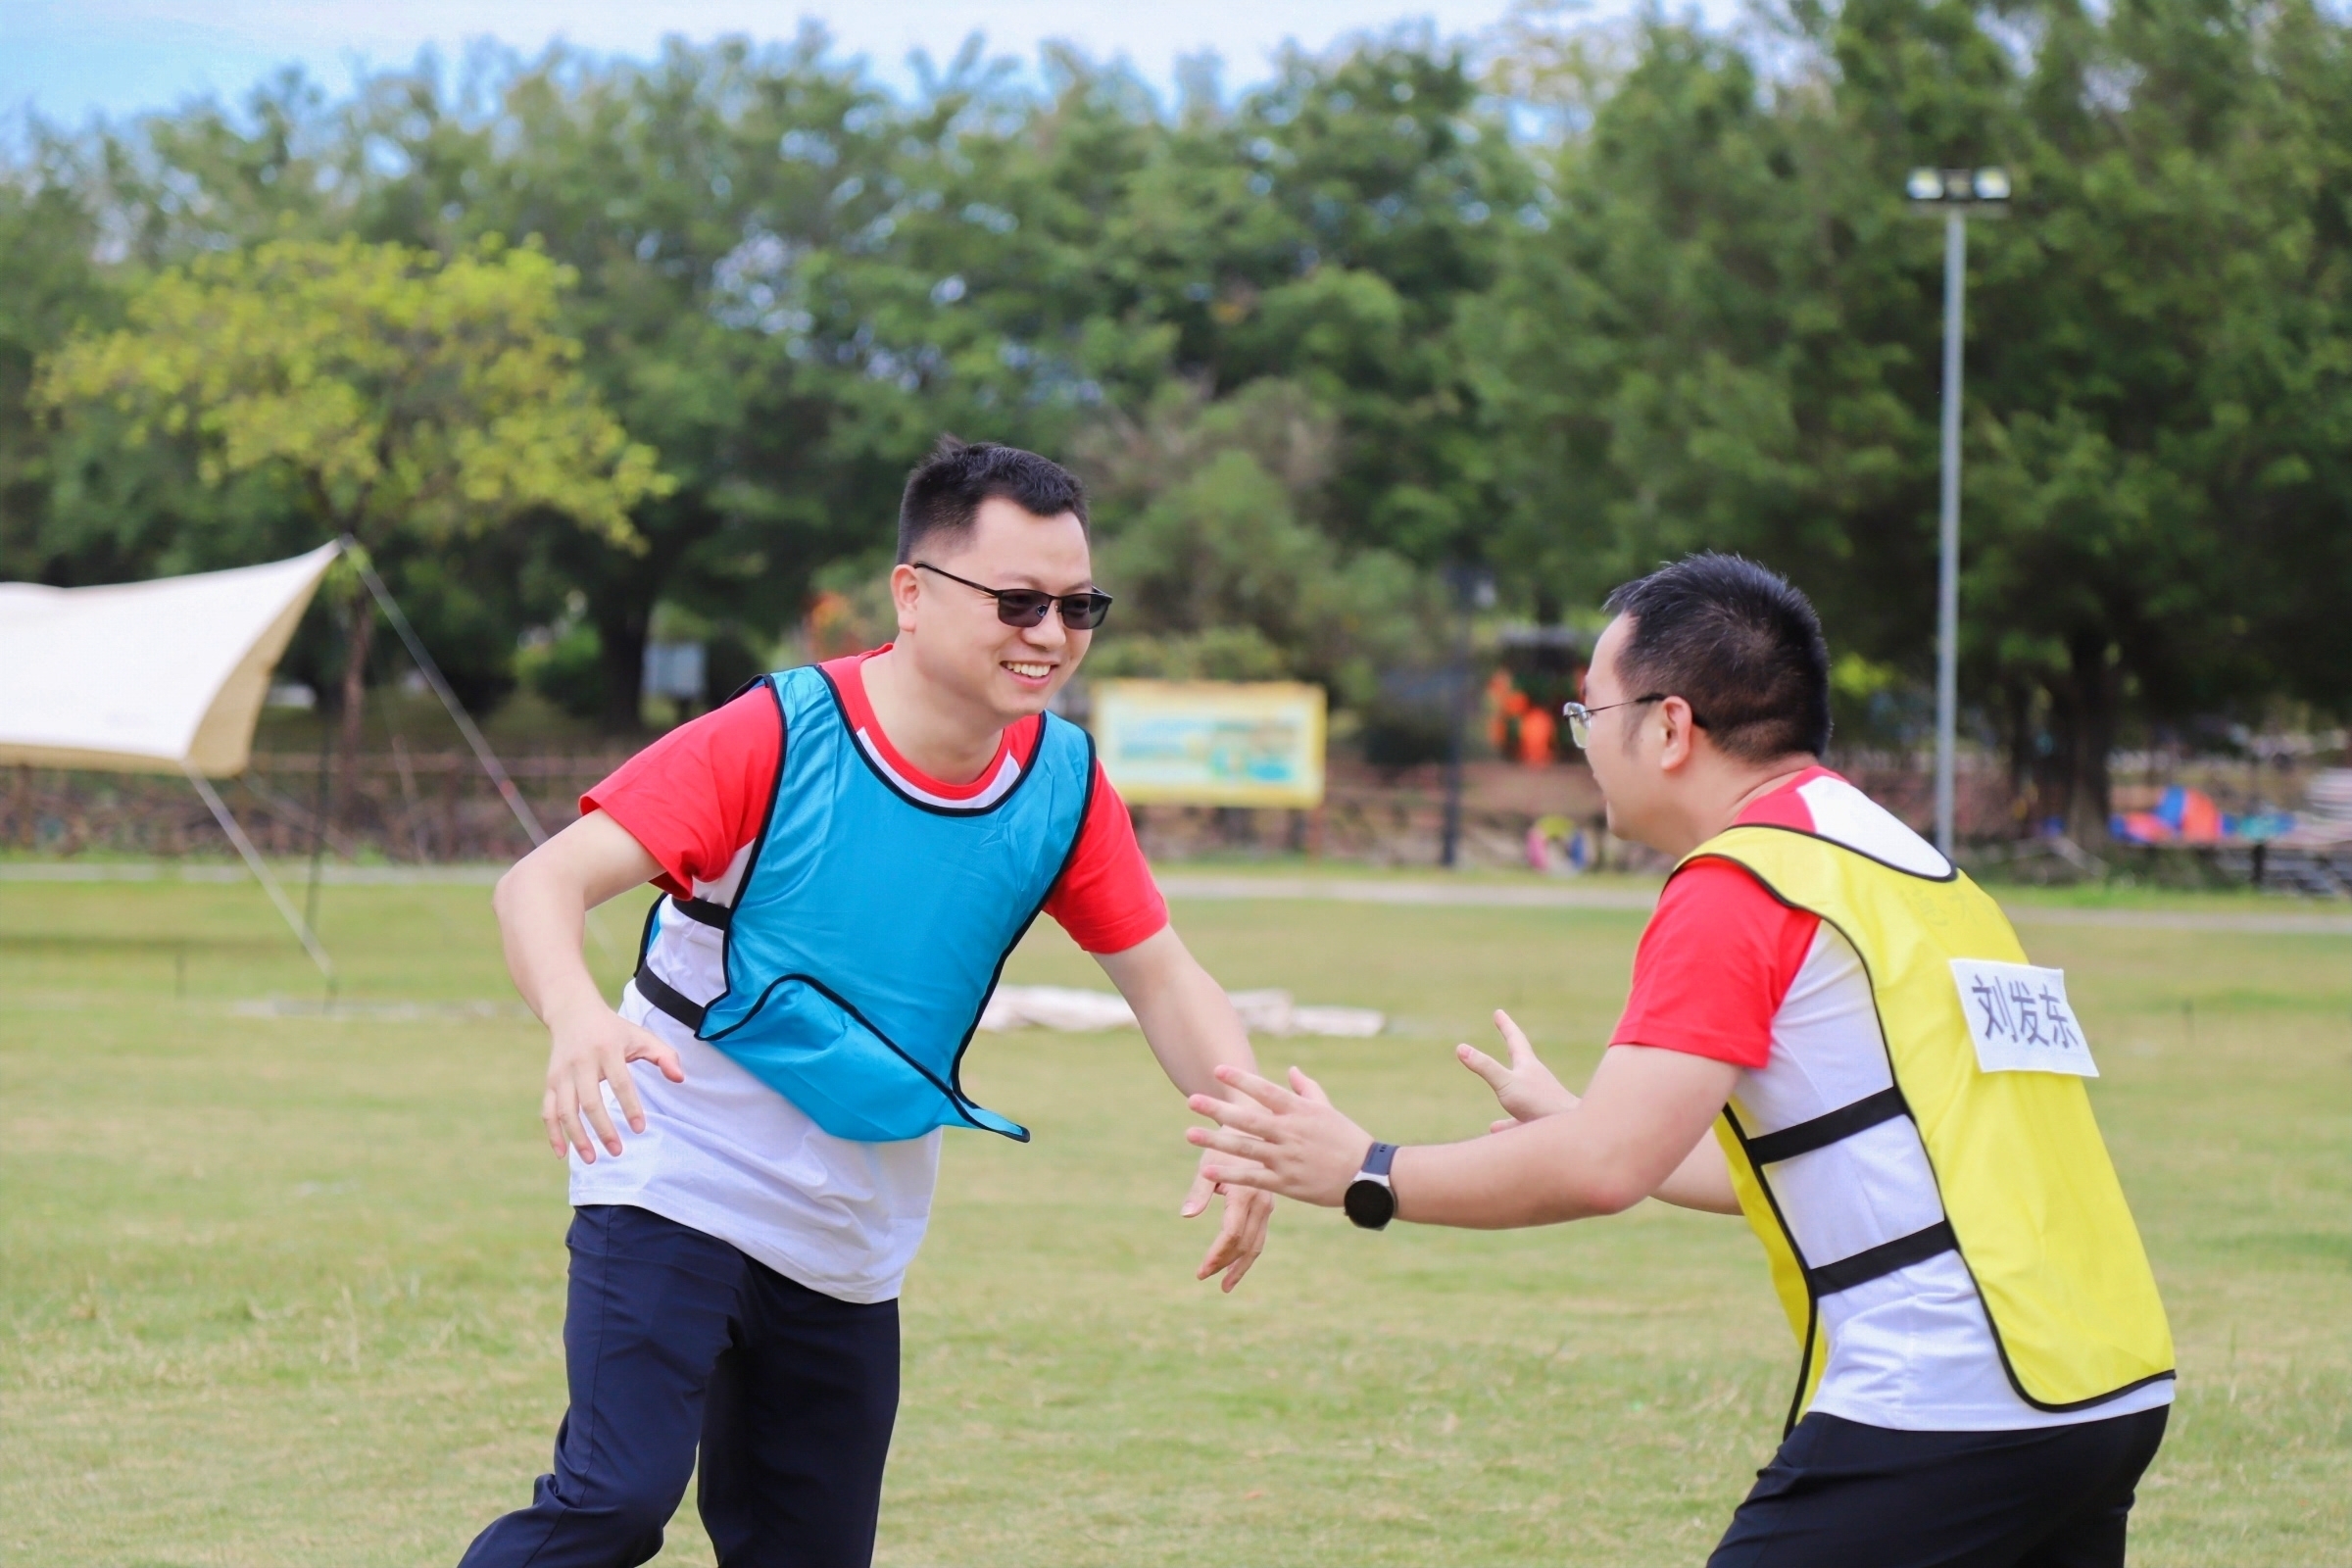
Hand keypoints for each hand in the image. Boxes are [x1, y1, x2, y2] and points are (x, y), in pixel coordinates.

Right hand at [542, 1003, 685, 1161]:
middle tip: (618, 1151)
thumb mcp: (641, 1036)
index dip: (630, 1107)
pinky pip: (548, 1111)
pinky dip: (553, 1133)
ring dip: (577, 1137)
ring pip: (565, 1110)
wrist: (573, 1012)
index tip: (640, 1129)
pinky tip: (562, 1154)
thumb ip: (664, 1056)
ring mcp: (562, 1074)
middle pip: (590, 1101)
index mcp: (607, 1050)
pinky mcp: (550, 1082)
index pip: (620, 1082)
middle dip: (603, 1129)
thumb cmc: (614, 1030)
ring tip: (592, 1159)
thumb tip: (680, 1079)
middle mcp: (581, 1063)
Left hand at [1180, 1151, 1274, 1292]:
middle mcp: (1261, 1202)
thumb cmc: (1225, 1142)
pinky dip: (1248, 1252)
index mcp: (1246, 1193)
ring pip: (1257, 1243)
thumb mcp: (1209, 1163)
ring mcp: (1267, 1205)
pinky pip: (1259, 1235)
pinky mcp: (1267, 1205)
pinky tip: (1237, 1263)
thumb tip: (1186, 1215)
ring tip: (1226, 1284)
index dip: (1216, 1256)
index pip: (1231, 1234)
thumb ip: (1198, 1191)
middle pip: (1246, 1244)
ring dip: (1240, 1265)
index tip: (1201, 1271)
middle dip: (1226, 1265)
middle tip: (1205, 1278)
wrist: (1253, 1122)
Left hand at [1185, 1064, 1374, 1207]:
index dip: (1241, 1080)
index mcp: (1300, 1111)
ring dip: (1215, 1141)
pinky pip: (1252, 1178)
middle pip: (1248, 1118)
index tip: (1217, 1070)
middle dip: (1218, 1109)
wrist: (1367, 1175)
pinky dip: (1229, 1174)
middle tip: (1192, 1100)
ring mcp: (1286, 1158)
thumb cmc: (1347, 1139)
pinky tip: (1207, 1170)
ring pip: (1245, 1147)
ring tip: (1190, 1134)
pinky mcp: (1286, 1183)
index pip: (1265, 1091)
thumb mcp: (1328, 1109)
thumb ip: (1306, 1089)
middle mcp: (1290, 1132)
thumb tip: (1290, 1070)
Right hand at [1457, 1009, 1577, 1132]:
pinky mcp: (1541, 1120)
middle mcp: (1535, 1079)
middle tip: (1508, 1033)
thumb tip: (1460, 1047)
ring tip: (1498, 1091)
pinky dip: (1507, 1123)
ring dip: (1507, 1090)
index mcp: (1528, 1066)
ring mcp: (1539, 1099)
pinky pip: (1520, 1120)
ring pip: (1520, 1091)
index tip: (1498, 1012)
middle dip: (1511, 1046)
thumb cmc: (1540, 1104)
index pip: (1515, 1039)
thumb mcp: (1506, 1083)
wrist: (1571, 1129)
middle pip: (1521, 1059)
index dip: (1505, 1026)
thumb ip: (1485, 1067)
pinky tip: (1495, 1129)